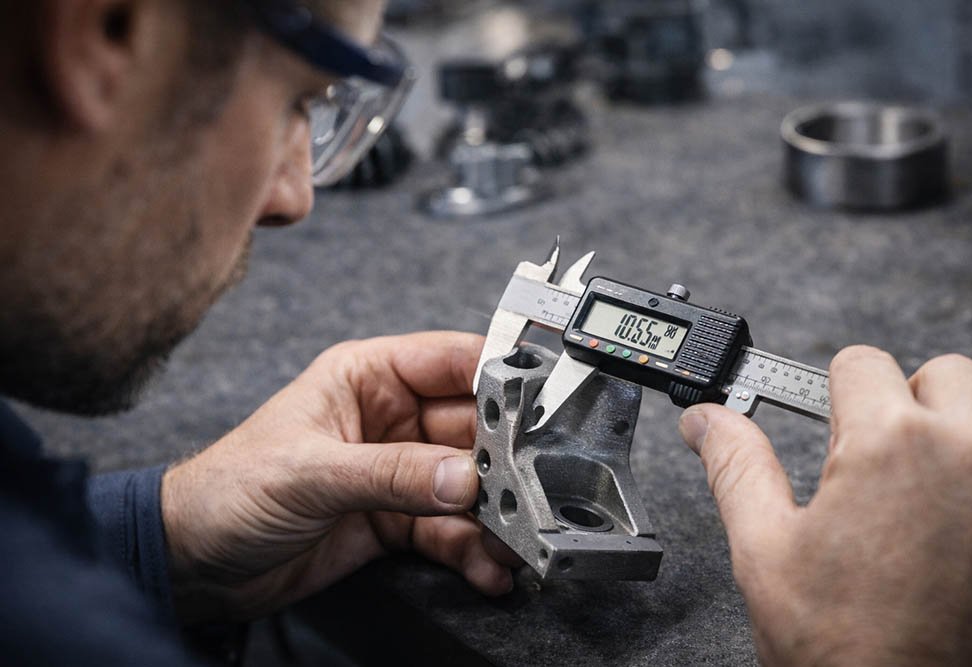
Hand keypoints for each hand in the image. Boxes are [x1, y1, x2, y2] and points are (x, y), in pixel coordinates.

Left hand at [161, 331, 515, 622]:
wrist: (193, 561)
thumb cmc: (227, 489)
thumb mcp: (309, 472)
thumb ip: (389, 474)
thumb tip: (460, 478)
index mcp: (367, 378)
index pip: (450, 362)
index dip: (497, 376)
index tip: (537, 402)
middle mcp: (390, 418)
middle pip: (471, 428)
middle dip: (503, 460)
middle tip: (531, 489)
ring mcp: (396, 471)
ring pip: (465, 485)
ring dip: (493, 513)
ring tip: (514, 541)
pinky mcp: (395, 520)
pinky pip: (448, 529)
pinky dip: (472, 549)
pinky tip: (489, 566)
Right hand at [679, 345, 971, 665]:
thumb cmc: (848, 647)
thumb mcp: (766, 550)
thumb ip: (735, 464)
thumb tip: (706, 420)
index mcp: (890, 442)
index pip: (859, 362)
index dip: (833, 399)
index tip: (832, 434)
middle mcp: (971, 449)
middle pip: (938, 375)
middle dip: (903, 409)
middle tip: (875, 471)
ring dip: (950, 441)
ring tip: (913, 506)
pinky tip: (951, 532)